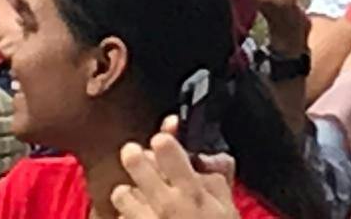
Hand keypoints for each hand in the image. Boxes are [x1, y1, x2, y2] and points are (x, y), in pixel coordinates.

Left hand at [113, 123, 239, 218]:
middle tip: (135, 154)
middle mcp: (165, 204)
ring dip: (128, 191)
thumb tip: (209, 156)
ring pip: (122, 193)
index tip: (161, 141)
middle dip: (135, 156)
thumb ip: (218, 178)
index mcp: (191, 192)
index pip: (167, 150)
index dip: (163, 141)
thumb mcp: (229, 210)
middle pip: (136, 161)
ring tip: (137, 195)